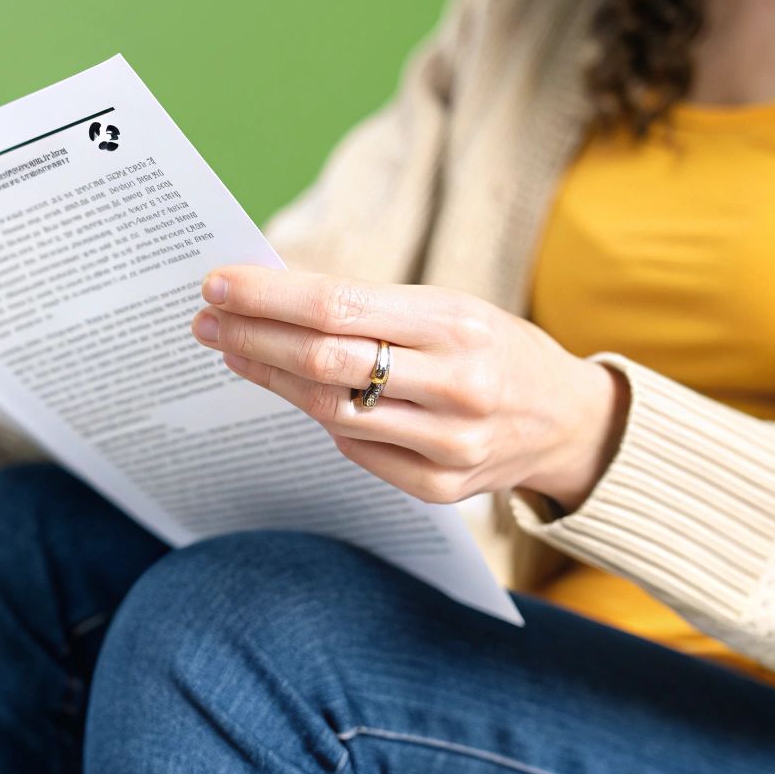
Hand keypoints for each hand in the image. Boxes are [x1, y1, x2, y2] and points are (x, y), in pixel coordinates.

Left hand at [191, 266, 628, 510]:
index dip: (267, 298)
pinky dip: (322, 419)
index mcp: (457, 324)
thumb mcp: (449, 307)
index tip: (218, 285)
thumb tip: (270, 293)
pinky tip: (297, 395)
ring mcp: (448, 445)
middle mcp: (456, 386)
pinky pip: (356, 451)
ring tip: (235, 350)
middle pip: (325, 362)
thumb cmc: (491, 348)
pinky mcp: (440, 488)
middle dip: (253, 338)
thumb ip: (370, 305)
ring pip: (331, 411)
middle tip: (206, 320)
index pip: (337, 307)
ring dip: (271, 378)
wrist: (568, 421)